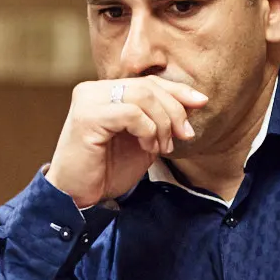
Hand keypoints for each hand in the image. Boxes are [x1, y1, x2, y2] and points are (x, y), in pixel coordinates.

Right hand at [44, 76, 207, 207]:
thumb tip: (195, 101)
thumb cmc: (107, 171)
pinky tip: (147, 147)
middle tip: (184, 136)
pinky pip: (130, 113)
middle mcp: (93, 90)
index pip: (148, 81)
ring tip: (163, 147)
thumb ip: (160, 120)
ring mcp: (88, 101)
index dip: (177, 90)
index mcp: (104, 92)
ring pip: (142, 96)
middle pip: (148, 86)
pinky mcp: (86, 117)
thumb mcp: (143, 141)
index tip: (201, 102)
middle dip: (174, 110)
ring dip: (162, 123)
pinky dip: (147, 130)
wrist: (77, 197)